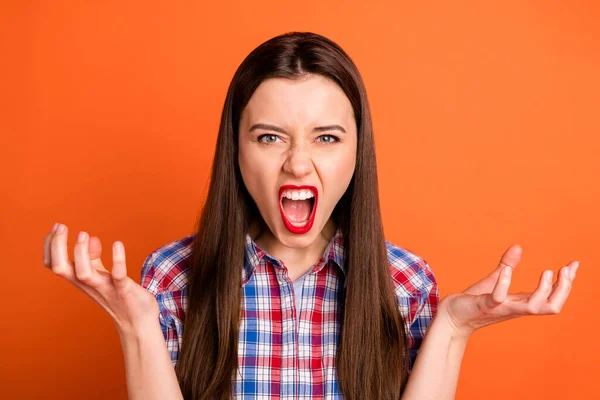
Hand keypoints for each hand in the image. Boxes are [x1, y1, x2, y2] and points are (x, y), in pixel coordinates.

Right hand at [43, 223, 159, 335]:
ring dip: (81, 253)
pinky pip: (118, 276)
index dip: (50, 246)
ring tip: (84, 234)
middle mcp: (88, 285)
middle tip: (62, 227)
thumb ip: (95, 259)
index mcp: (81, 281)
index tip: (56, 227)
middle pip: (60, 269)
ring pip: (83, 274)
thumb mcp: (103, 276)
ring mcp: (105, 288)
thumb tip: (90, 238)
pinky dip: (117, 260)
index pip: (53, 265)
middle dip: (57, 246)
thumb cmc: (120, 297)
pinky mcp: (124, 290)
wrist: (139, 323)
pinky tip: (117, 244)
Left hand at [439, 244, 578, 338]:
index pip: (552, 297)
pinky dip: (504, 284)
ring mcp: (500, 308)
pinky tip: (506, 270)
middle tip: (566, 269)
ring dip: (544, 290)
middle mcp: (515, 307)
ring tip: (548, 271)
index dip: (566, 283)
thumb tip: (519, 247)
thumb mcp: (494, 280)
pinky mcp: (483, 305)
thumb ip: (507, 265)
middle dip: (563, 289)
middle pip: (551, 306)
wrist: (450, 317)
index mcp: (520, 302)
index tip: (574, 264)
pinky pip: (497, 298)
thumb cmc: (473, 301)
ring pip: (532, 307)